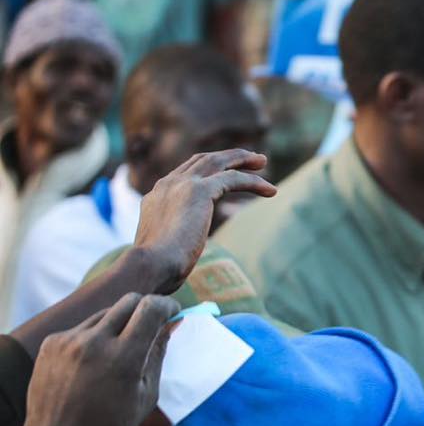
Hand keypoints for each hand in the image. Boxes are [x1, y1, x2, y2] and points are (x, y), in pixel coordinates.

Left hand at [19, 293, 178, 425]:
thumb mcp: (146, 395)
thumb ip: (157, 355)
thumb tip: (170, 326)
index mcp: (123, 357)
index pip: (150, 308)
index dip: (167, 305)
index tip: (173, 311)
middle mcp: (94, 342)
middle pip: (129, 301)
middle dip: (146, 307)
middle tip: (152, 323)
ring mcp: (68, 340)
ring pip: (105, 313)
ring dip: (119, 323)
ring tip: (119, 350)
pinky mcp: (51, 343)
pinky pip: (82, 328)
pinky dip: (94, 336)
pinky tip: (93, 361)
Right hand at [131, 149, 275, 293]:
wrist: (150, 265)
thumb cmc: (156, 268)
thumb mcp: (164, 247)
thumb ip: (173, 238)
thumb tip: (180, 250)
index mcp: (157, 196)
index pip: (185, 173)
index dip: (208, 169)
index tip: (227, 172)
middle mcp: (167, 184)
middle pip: (202, 160)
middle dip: (228, 157)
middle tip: (252, 159)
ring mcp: (182, 184)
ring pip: (218, 162)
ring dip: (242, 160)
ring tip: (262, 162)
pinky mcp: (199, 191)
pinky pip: (233, 178)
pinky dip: (253, 181)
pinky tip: (271, 190)